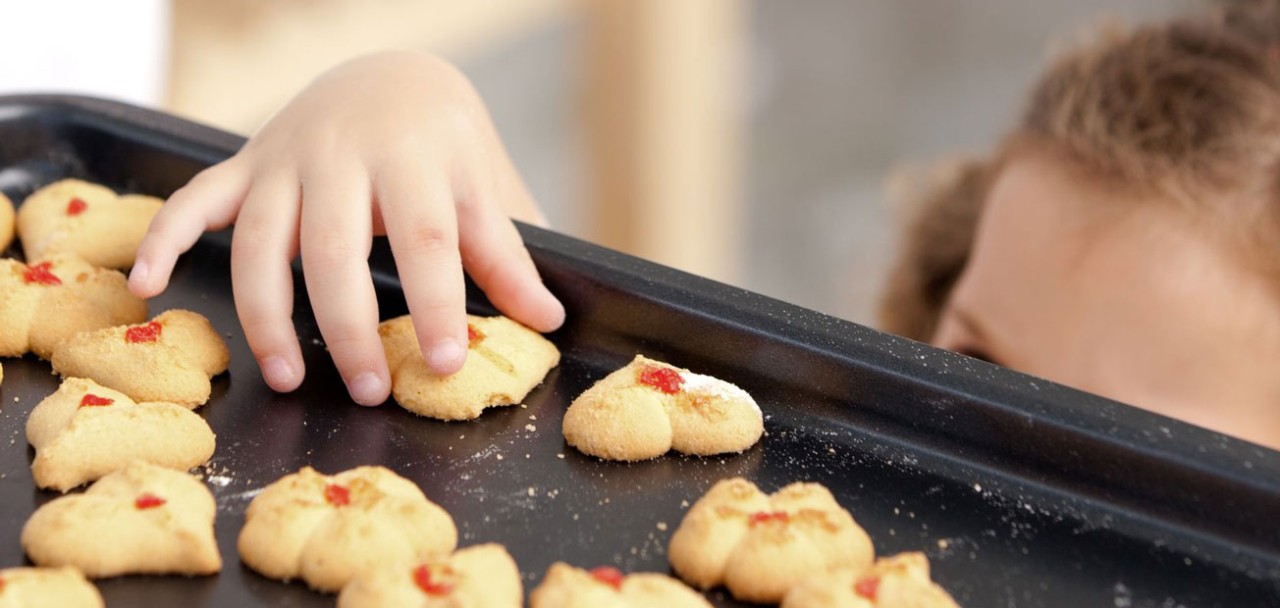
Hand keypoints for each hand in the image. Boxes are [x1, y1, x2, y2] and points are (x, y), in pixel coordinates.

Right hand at [128, 51, 564, 405]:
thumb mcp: (487, 187)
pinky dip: (165, 237)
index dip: (438, 301)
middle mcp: (347, 155)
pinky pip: (194, 198)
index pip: (428, 235)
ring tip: (288, 379)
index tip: (447, 361)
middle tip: (371, 390)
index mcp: (418, 157)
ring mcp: (288, 158)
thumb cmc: (447, 145)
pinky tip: (149, 285)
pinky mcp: (246, 164)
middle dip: (349, 325)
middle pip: (337, 247)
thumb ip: (511, 252)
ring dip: (266, 313)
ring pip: (262, 239)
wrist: (391, 71)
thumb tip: (549, 320)